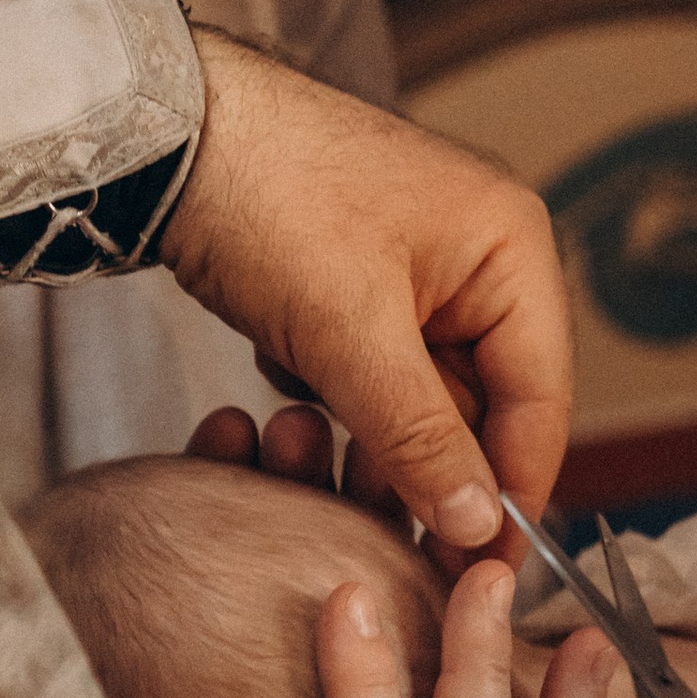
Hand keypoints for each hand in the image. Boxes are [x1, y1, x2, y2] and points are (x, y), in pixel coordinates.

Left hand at [161, 29, 572, 554]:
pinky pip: (368, 365)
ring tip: (302, 384)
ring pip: (416, 389)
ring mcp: (421, 264)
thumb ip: (422, 439)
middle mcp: (483, 254)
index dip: (514, 491)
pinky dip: (326, 376)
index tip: (482, 571)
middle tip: (377, 515)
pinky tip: (276, 345)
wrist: (156, 127)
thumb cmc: (267, 197)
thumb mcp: (349, 335)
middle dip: (419, 450)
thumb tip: (481, 527)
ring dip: (360, 412)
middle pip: (482, 400)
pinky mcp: (359, 275)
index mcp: (513, 249)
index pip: (540, 400)